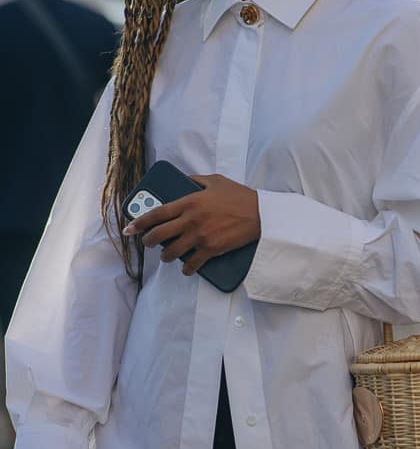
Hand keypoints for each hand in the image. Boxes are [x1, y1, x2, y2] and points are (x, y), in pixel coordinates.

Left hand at [124, 174, 260, 276]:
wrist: (260, 214)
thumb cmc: (239, 196)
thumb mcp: (216, 180)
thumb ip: (196, 180)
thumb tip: (184, 180)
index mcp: (189, 202)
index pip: (156, 214)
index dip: (139, 222)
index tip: (129, 228)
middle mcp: (191, 220)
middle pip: (159, 235)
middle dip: (148, 242)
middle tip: (147, 243)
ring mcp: (200, 237)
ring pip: (172, 252)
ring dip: (166, 257)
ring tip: (166, 256)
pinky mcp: (211, 250)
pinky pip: (192, 264)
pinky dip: (187, 269)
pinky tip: (186, 268)